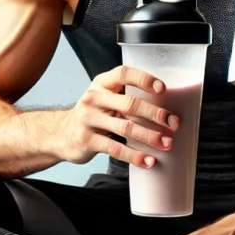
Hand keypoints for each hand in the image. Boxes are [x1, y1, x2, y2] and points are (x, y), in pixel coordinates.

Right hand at [59, 66, 178, 167]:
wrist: (62, 135)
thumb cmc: (92, 117)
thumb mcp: (104, 100)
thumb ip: (126, 100)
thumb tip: (164, 110)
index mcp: (101, 84)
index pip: (124, 73)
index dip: (144, 79)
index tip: (163, 89)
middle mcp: (93, 98)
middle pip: (130, 104)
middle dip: (155, 114)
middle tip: (173, 123)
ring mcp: (88, 119)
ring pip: (125, 128)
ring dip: (149, 136)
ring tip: (165, 143)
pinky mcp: (87, 140)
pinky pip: (115, 149)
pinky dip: (134, 156)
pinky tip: (147, 160)